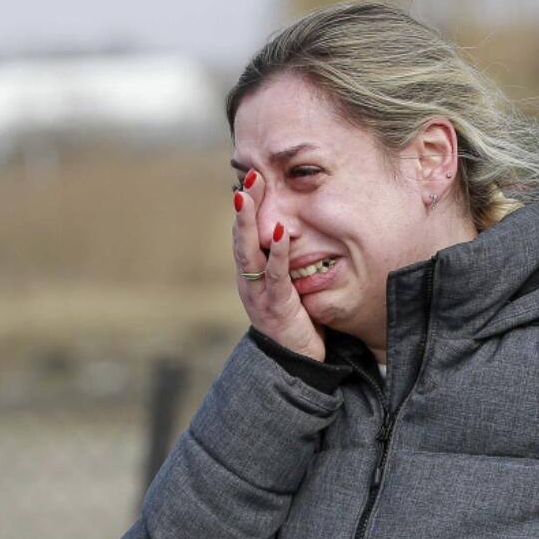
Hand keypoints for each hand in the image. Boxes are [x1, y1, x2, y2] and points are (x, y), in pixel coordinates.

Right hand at [232, 171, 325, 360]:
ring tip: (248, 193)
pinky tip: (282, 231)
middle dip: (244, 204)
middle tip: (247, 174)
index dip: (247, 206)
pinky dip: (277, 251)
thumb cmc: (296, 323)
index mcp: (251, 274)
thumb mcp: (288, 288)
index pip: (245, 233)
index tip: (251, 176)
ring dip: (249, 221)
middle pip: (241, 236)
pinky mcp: (276, 306)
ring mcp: (259, 293)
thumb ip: (285, 264)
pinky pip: (275, 274)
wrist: (297, 364)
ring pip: (249, 251)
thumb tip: (293, 233)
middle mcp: (249, 280)